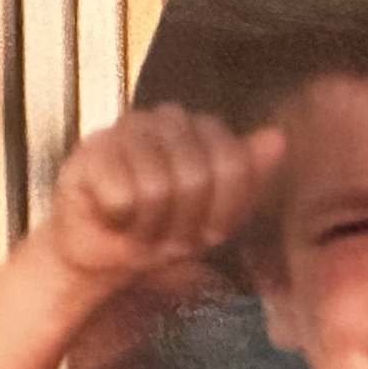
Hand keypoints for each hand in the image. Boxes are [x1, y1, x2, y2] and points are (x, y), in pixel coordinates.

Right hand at [46, 106, 282, 286]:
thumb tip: (277, 138)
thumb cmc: (164, 228)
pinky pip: (121, 195)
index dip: (223, 211)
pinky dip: (120, 220)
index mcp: (206, 127)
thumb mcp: (220, 214)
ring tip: (143, 228)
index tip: (208, 230)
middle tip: (168, 234)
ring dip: (151, 226)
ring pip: (157, 188)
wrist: (104, 252)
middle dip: (184, 223)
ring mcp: (128, 128)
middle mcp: (169, 117)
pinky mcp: (91, 150)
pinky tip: (114, 218)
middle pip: (196, 177)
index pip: (234, 164)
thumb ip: (250, 176)